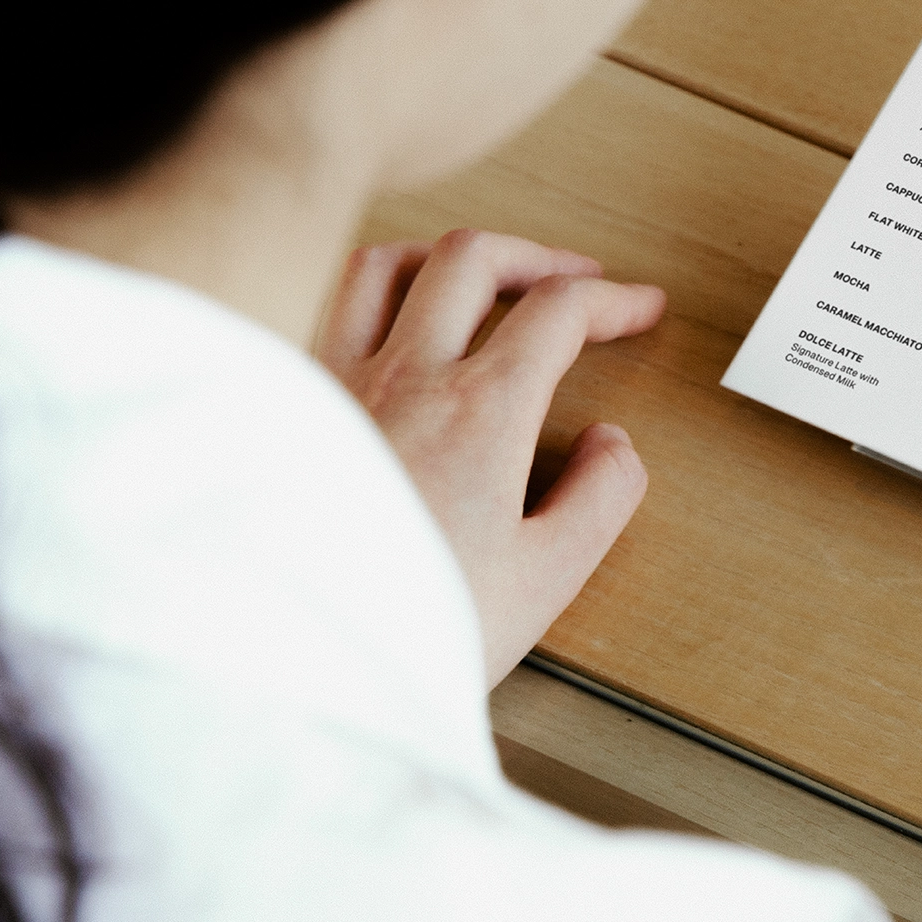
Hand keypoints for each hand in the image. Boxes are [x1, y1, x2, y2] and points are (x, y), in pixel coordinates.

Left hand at [317, 229, 665, 687]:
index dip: (613, 299)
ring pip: (387, 266)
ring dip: (448, 259)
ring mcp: (333, 385)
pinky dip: (375, 298)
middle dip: (538, 257)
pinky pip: (327, 314)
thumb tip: (613, 444)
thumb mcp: (545, 579)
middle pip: (473, 258)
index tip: (640, 308)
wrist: (286, 664)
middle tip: (575, 283)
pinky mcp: (281, 410)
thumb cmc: (413, 628)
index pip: (558, 312)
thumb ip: (600, 499)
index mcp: (480, 411)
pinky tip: (388, 336)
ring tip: (480, 283)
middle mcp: (403, 377)